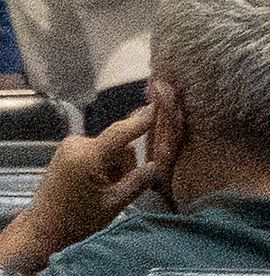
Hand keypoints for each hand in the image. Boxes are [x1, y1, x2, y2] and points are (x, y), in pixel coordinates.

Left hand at [0, 112, 156, 273]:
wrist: (41, 231)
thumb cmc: (75, 222)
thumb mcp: (114, 204)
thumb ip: (138, 181)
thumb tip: (155, 165)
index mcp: (88, 157)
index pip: (123, 131)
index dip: (143, 120)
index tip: (158, 107)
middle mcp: (76, 145)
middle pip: (119, 144)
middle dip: (125, 163)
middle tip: (118, 188)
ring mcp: (69, 147)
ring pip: (110, 148)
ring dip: (114, 165)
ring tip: (104, 190)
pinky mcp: (66, 152)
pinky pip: (97, 150)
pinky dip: (103, 164)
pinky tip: (96, 185)